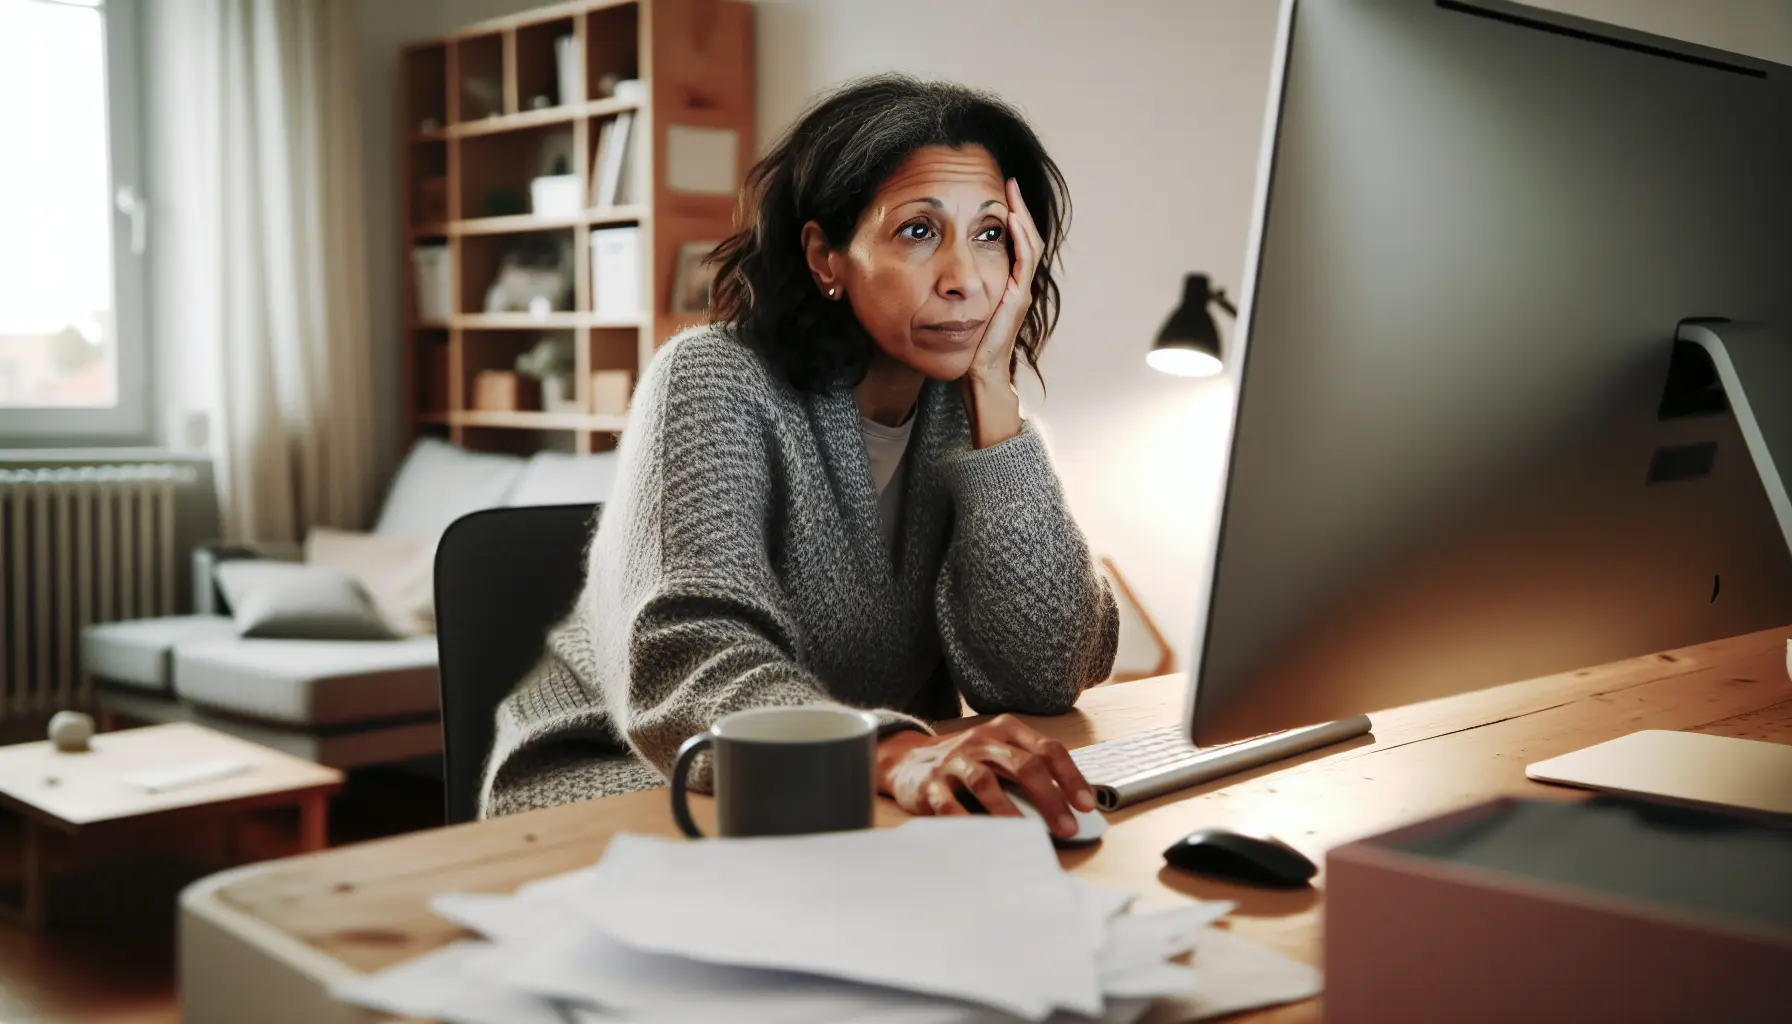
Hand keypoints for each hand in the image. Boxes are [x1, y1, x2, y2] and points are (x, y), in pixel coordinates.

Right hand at [876, 715, 1095, 838]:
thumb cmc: (967, 762)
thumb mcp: (1000, 753)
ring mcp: (954, 761)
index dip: (1071, 777)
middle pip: (1022, 765)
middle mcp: (982, 741)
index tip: (1086, 805)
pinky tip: (983, 839)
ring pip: (985, 782)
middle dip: (1050, 799)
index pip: (1047, 749)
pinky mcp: (930, 783)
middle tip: (1067, 828)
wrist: (909, 761)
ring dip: (1010, 812)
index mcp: (1005, 730)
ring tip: (1027, 835)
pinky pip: (948, 804)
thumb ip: (1030, 770)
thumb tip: (1072, 806)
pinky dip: (966, 821)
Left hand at [966, 178, 1042, 388]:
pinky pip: (1024, 261)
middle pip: (1027, 238)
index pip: (1015, 243)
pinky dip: (1020, 239)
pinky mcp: (1017, 299)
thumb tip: (934, 269)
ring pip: (1030, 244)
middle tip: (1009, 183)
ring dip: (1022, 216)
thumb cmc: (967, 346)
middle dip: (1019, 208)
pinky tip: (1011, 220)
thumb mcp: (960, 308)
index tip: (999, 193)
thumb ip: (955, 289)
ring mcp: (1020, 291)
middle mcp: (1018, 285)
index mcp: (1007, 284)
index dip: (1010, 217)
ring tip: (1012, 193)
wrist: (979, 374)